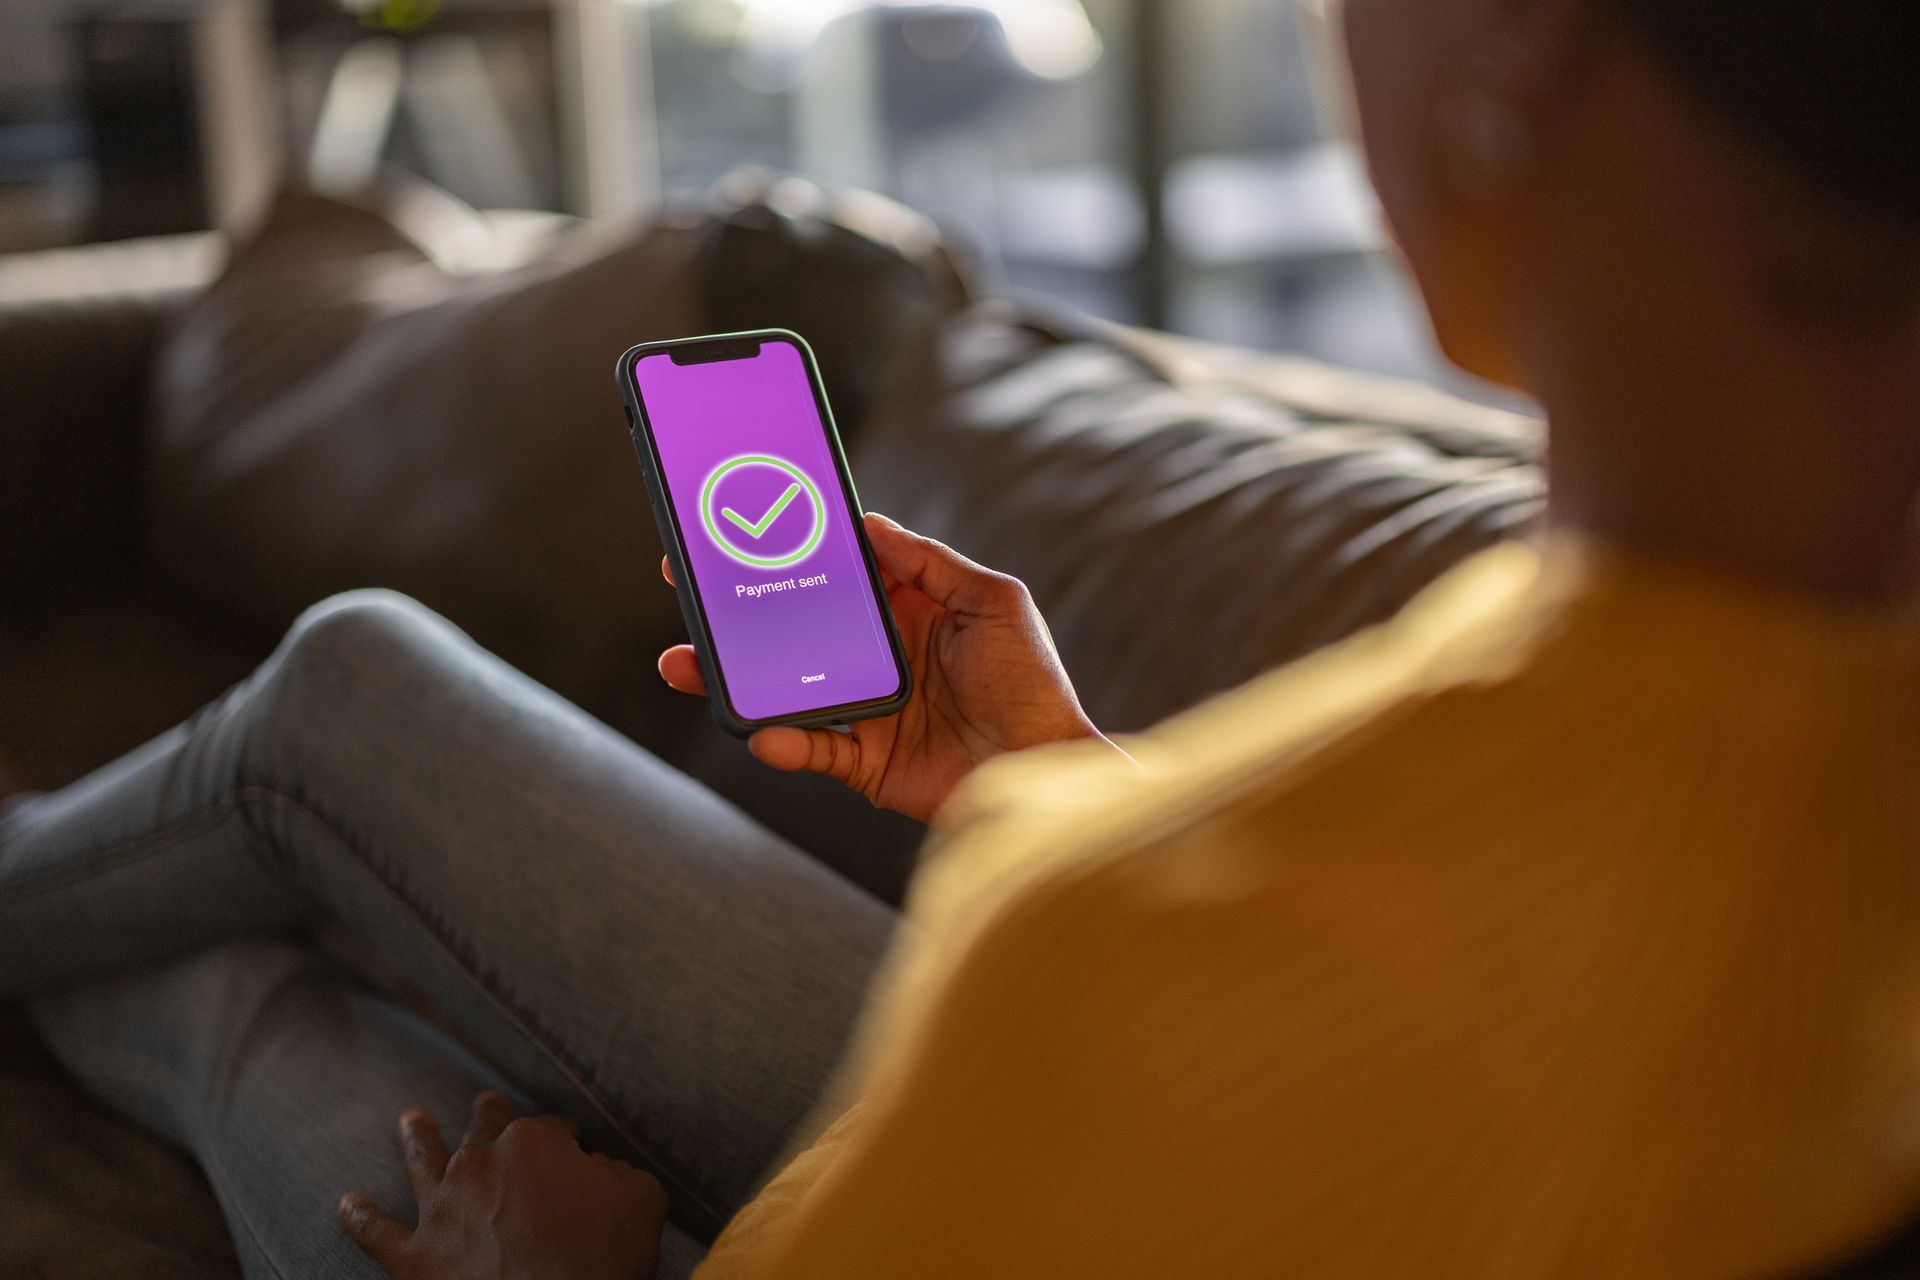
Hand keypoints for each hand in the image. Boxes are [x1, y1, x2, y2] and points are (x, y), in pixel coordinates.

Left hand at [339, 1092, 666, 1279]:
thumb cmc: (600, 1260)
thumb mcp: (640, 1202)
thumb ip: (621, 1174)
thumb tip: (602, 1170)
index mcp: (534, 1144)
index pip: (554, 1129)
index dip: (568, 1141)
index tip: (577, 1152)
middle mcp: (480, 1164)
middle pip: (485, 1128)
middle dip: (489, 1114)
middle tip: (487, 1102)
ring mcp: (442, 1209)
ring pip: (422, 1161)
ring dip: (415, 1139)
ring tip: (409, 1121)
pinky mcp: (414, 1258)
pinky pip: (376, 1234)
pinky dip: (358, 1219)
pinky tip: (346, 1205)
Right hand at [660, 514, 1113, 821]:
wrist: (1048, 772)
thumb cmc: (1033, 684)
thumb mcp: (994, 601)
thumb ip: (931, 563)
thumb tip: (868, 525)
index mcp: (909, 613)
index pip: (836, 576)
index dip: (790, 552)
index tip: (740, 527)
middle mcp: (880, 659)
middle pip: (794, 629)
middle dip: (738, 610)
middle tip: (684, 584)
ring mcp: (867, 712)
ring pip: (783, 688)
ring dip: (733, 676)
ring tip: (683, 661)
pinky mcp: (866, 764)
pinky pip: (811, 749)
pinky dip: (783, 741)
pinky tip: (762, 730)